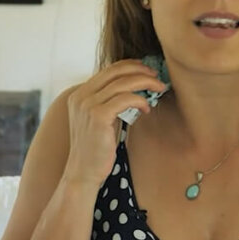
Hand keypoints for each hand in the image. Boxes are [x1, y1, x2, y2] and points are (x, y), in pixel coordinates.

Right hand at [61, 60, 167, 188]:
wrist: (83, 173)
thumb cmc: (96, 149)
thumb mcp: (101, 120)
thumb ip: (110, 102)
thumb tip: (135, 88)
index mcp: (79, 94)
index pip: (108, 70)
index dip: (130, 66)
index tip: (147, 72)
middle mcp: (80, 96)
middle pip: (116, 71)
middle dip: (140, 70)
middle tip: (157, 77)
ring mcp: (87, 105)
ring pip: (123, 83)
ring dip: (145, 83)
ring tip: (159, 89)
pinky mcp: (97, 117)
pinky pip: (125, 99)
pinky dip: (140, 100)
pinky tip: (146, 109)